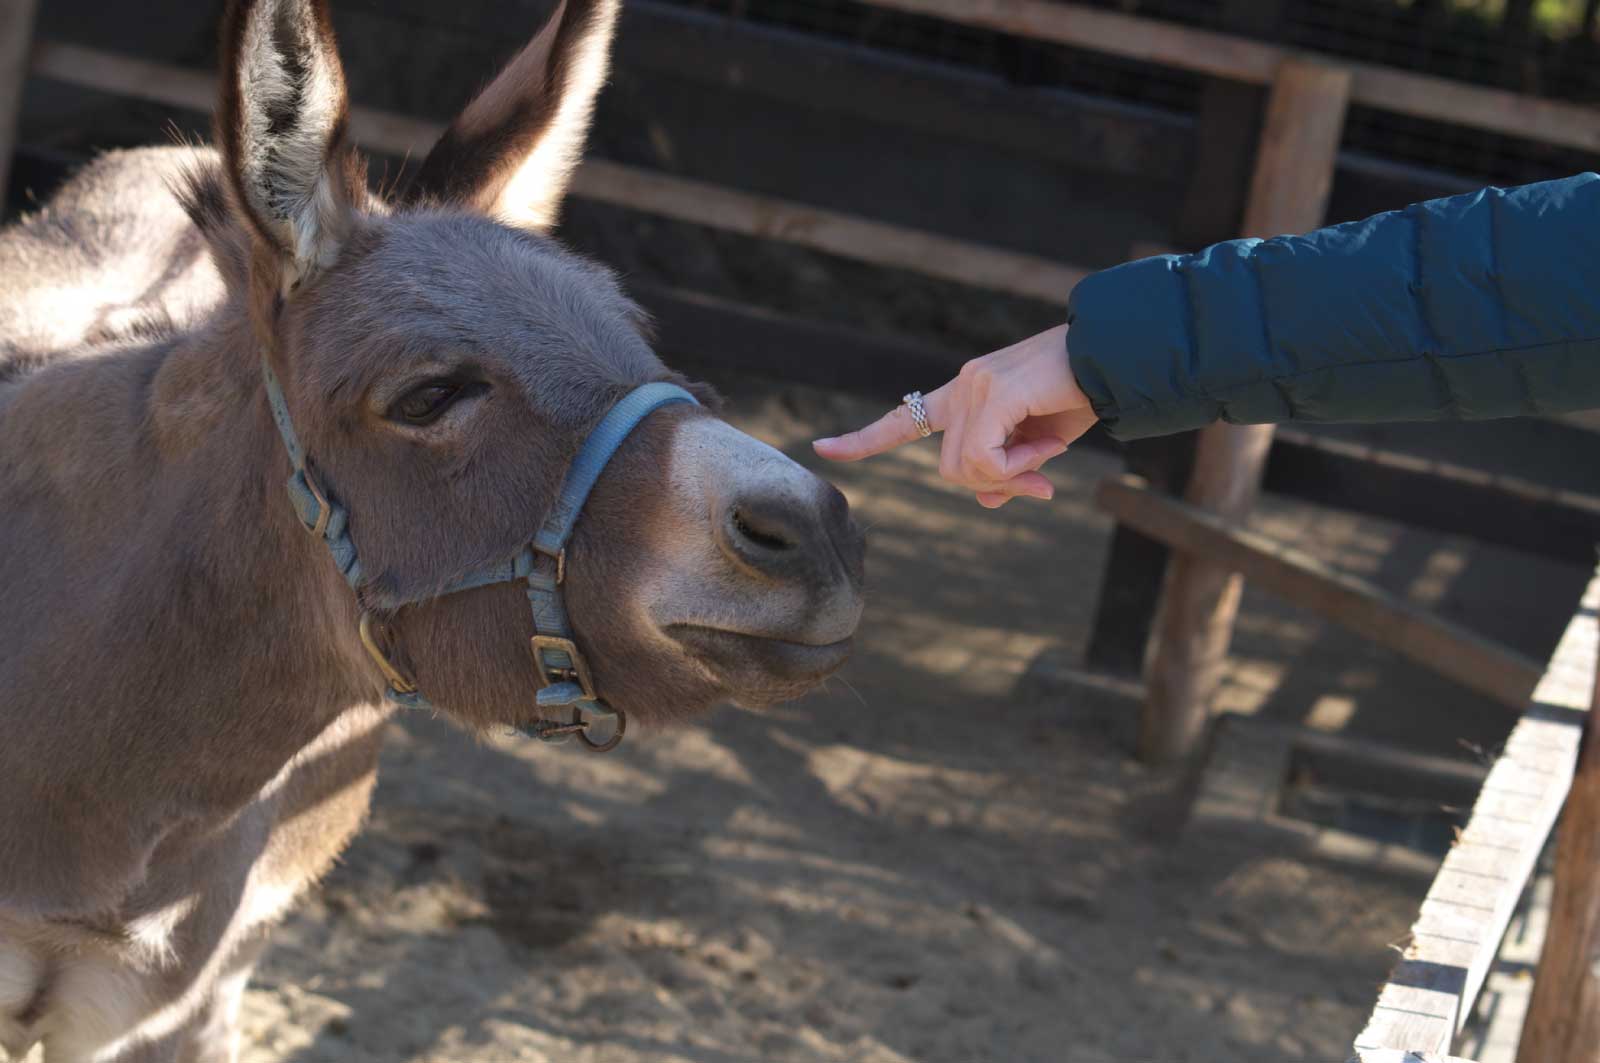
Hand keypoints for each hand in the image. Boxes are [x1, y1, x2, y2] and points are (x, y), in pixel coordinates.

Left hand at [812, 324, 1096, 507]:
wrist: (1115, 357)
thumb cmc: (1082, 396)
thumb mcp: (1040, 446)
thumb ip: (1008, 471)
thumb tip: (984, 498)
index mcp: (966, 394)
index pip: (905, 419)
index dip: (865, 438)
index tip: (823, 448)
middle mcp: (963, 385)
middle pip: (950, 467)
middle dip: (995, 484)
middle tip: (1042, 481)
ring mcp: (974, 385)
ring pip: (964, 467)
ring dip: (1012, 475)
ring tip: (1049, 454)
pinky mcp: (992, 392)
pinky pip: (985, 457)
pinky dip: (1017, 467)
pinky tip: (1048, 446)